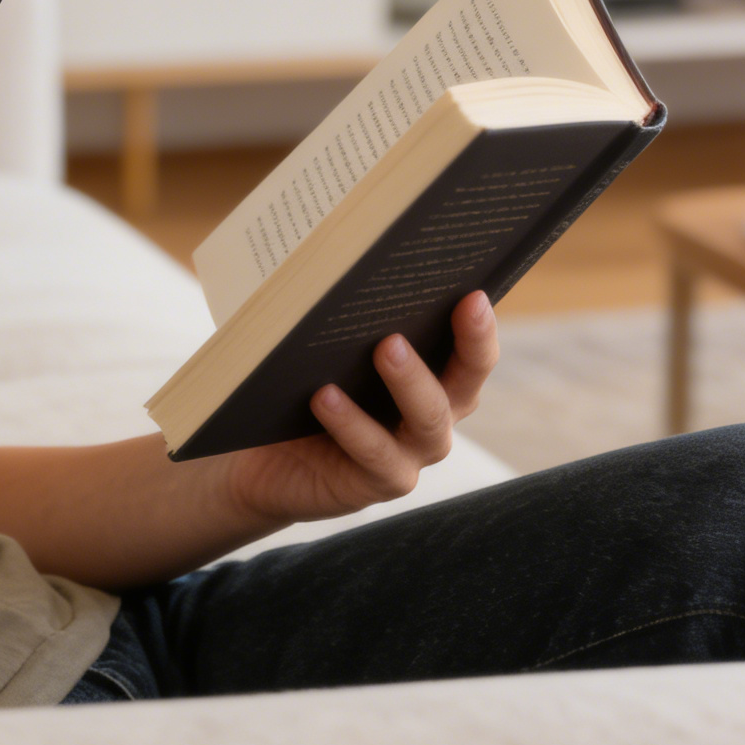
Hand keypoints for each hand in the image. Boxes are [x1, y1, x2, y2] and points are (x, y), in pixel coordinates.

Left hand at [217, 290, 500, 527]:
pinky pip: (375, 454)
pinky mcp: (376, 483)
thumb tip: (344, 262)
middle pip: (464, 385)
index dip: (479, 329)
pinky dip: (351, 423)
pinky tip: (325, 396)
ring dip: (410, 381)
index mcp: (431, 381)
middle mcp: (431, 418)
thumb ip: (348, 321)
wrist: (266, 462)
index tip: (474, 294)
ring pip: (427, 420)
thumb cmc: (301, 391)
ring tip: (385, 347)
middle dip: (466, 346)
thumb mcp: (327, 352)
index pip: (470, 355)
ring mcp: (408, 454)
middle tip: (452, 307)